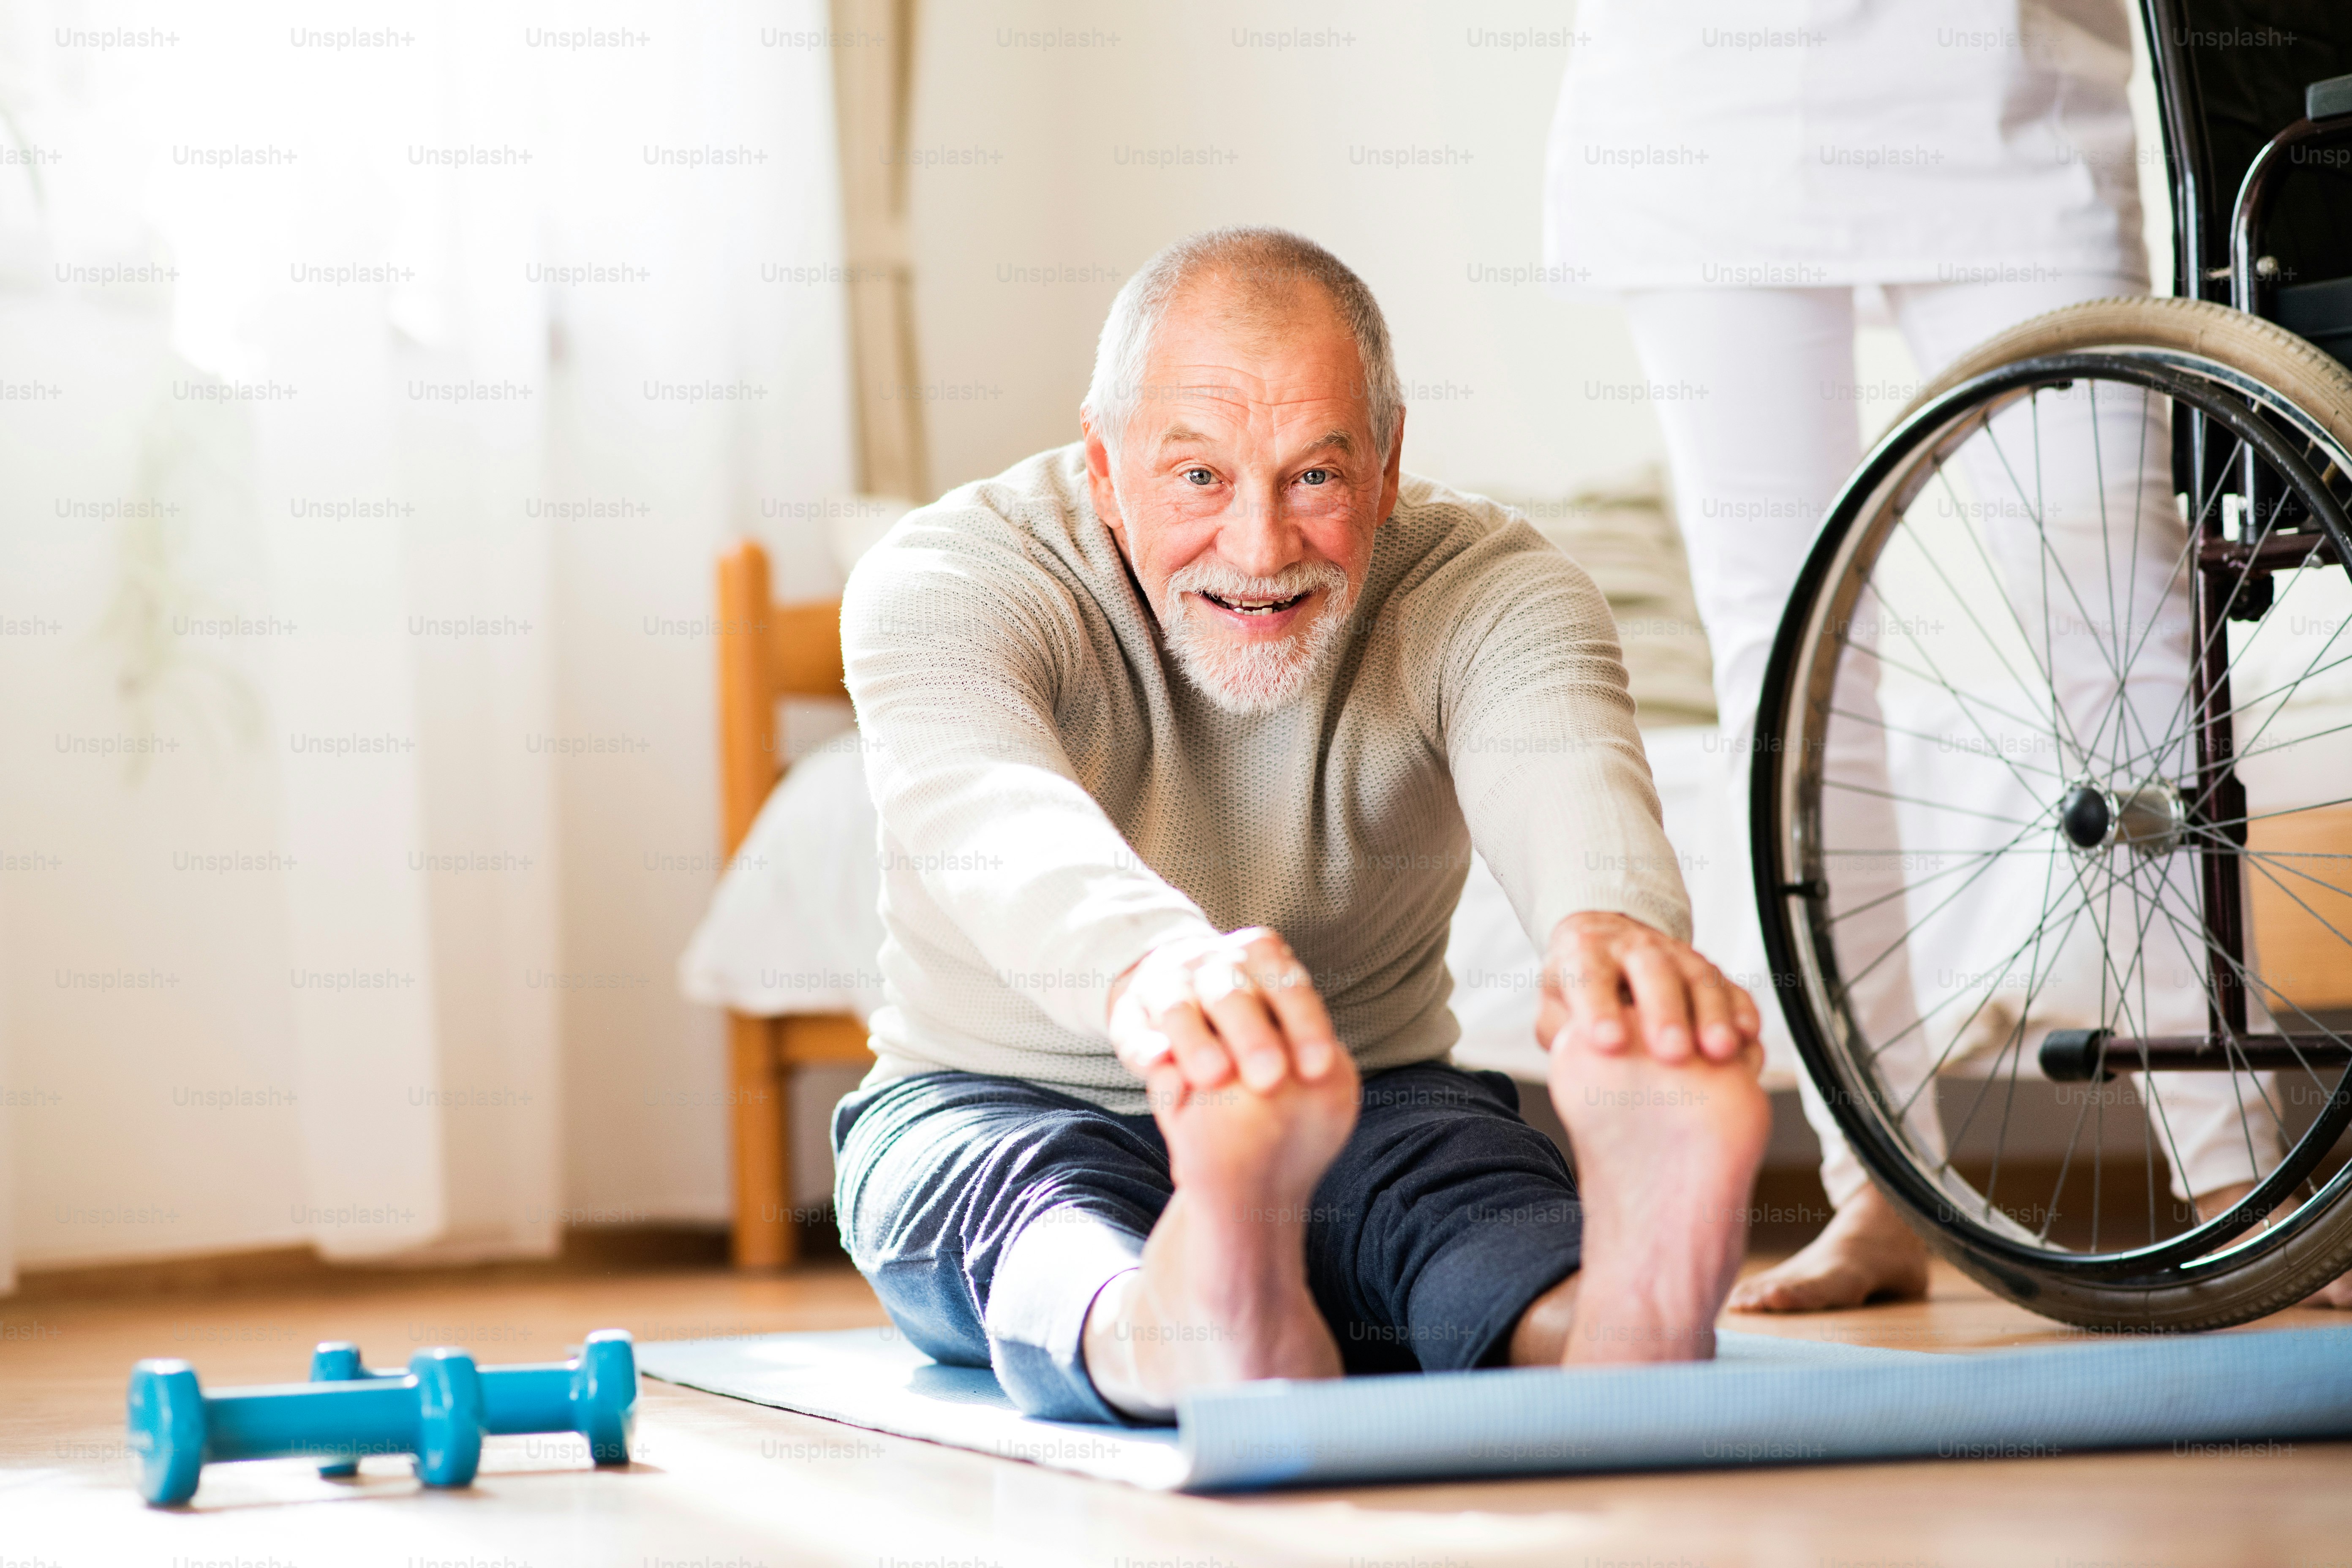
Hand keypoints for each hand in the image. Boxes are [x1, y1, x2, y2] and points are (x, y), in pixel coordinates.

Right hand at [1106, 928, 1343, 1094]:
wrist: (1171, 985)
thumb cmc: (1245, 1014)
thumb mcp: (1276, 1009)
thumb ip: (1295, 1034)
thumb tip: (1325, 1072)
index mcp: (1260, 956)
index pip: (1289, 989)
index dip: (1306, 1028)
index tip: (1320, 1070)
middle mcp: (1212, 962)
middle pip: (1234, 996)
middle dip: (1253, 1038)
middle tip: (1271, 1080)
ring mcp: (1167, 983)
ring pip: (1180, 1009)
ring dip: (1197, 1042)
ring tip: (1214, 1077)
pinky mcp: (1128, 1012)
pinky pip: (1134, 1028)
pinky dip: (1145, 1046)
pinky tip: (1156, 1063)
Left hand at [1538, 910, 1758, 1064]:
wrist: (1607, 942)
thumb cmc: (1579, 985)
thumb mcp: (1555, 1004)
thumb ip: (1559, 1029)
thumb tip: (1573, 1057)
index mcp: (1587, 951)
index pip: (1590, 975)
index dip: (1599, 1008)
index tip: (1609, 1043)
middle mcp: (1634, 948)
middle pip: (1653, 971)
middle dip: (1665, 1012)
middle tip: (1672, 1051)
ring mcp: (1676, 956)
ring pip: (1699, 978)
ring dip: (1712, 1015)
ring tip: (1720, 1051)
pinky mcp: (1708, 971)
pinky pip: (1731, 986)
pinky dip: (1742, 1010)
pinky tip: (1748, 1036)